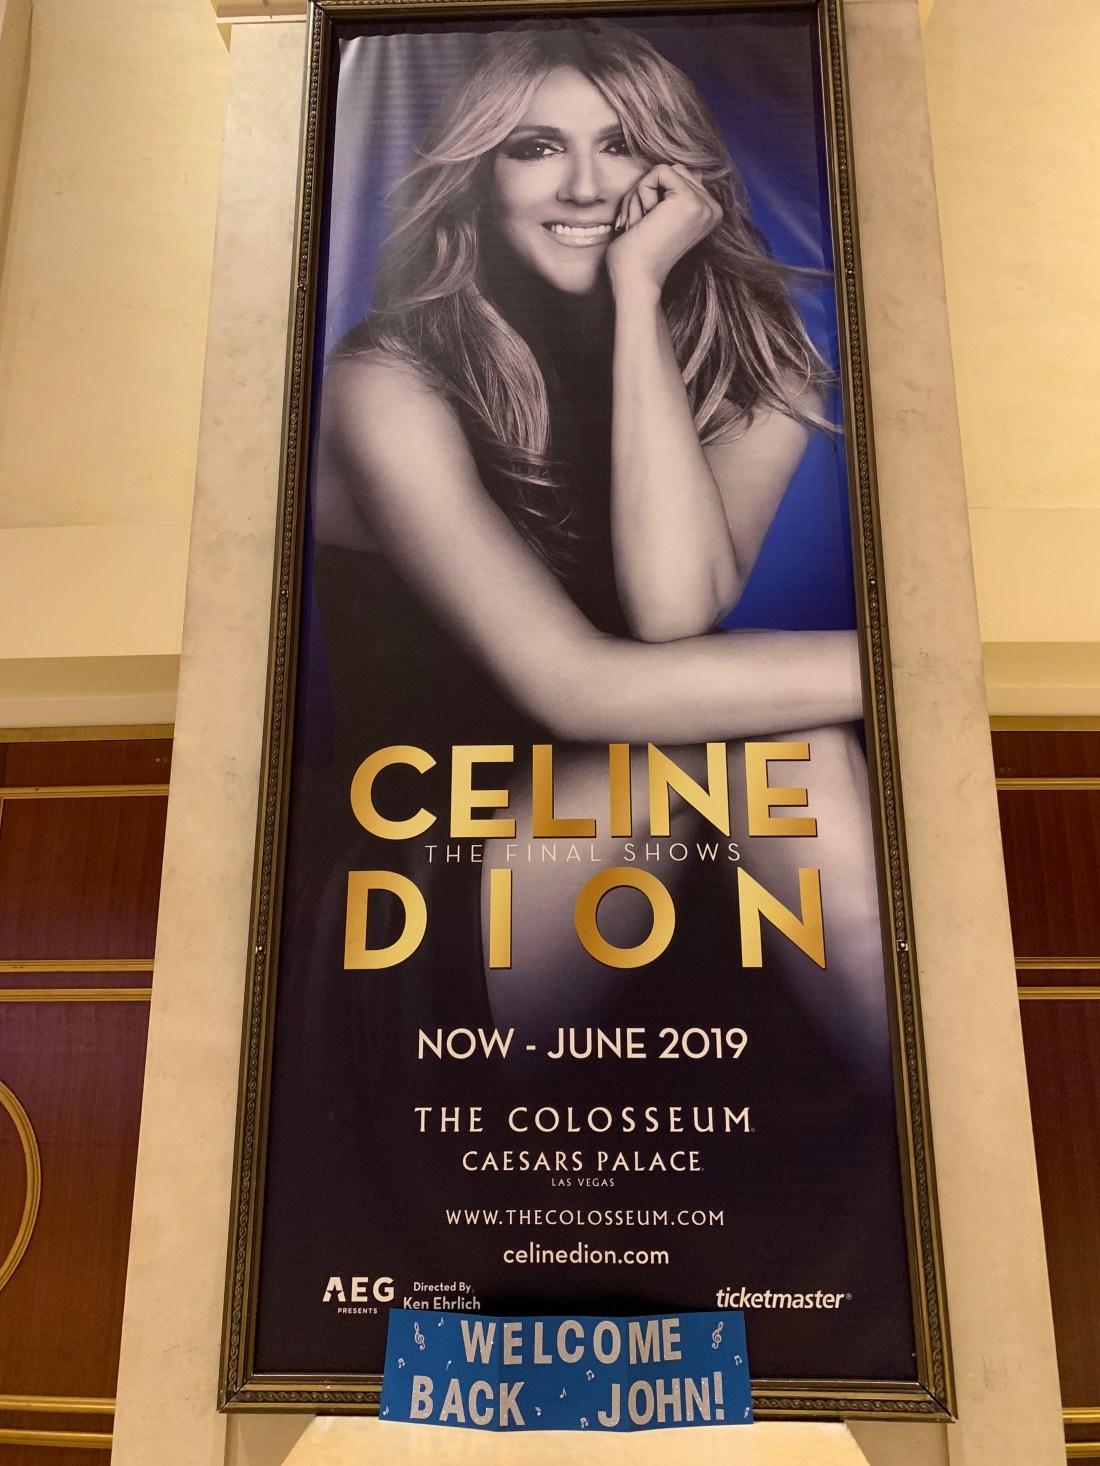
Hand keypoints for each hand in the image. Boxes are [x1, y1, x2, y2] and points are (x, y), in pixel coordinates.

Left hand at [607, 163, 721, 297]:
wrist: (636, 278)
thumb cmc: (640, 254)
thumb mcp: (665, 217)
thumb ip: (678, 194)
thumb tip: (688, 171)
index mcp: (711, 214)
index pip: (680, 177)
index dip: (655, 195)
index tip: (648, 225)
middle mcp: (713, 209)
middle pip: (674, 171)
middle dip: (647, 192)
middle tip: (641, 224)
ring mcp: (703, 204)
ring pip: (664, 170)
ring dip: (641, 195)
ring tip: (642, 224)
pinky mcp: (688, 199)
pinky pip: (658, 172)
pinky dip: (641, 193)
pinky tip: (644, 220)